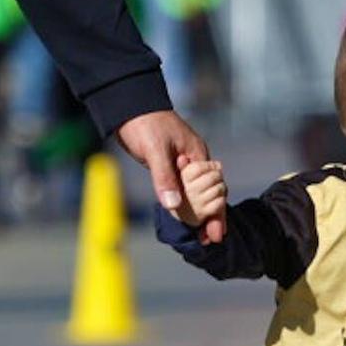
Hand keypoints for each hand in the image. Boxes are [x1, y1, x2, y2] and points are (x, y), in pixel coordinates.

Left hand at [115, 109, 226, 242]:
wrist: (128, 105)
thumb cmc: (145, 123)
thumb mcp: (155, 151)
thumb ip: (164, 177)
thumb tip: (173, 206)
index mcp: (198, 156)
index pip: (215, 190)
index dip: (216, 213)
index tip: (216, 234)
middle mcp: (194, 163)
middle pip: (208, 195)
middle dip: (211, 217)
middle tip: (208, 240)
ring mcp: (181, 165)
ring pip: (194, 194)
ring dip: (197, 214)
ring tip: (199, 236)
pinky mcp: (168, 167)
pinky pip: (181, 190)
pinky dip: (183, 205)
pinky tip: (182, 218)